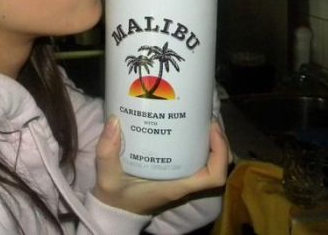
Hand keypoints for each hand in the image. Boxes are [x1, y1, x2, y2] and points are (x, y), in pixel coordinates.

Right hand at [93, 118, 229, 214]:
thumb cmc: (116, 197)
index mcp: (176, 186)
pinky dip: (197, 144)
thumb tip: (114, 121)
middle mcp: (184, 183)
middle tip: (204, 117)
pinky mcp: (174, 173)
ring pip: (209, 163)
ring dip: (210, 142)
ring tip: (198, 118)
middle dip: (219, 141)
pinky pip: (196, 160)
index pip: (213, 178)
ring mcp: (181, 178)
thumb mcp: (107, 177)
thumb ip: (107, 152)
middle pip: (217, 166)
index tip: (211, 129)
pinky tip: (185, 127)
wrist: (114, 210)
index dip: (219, 153)